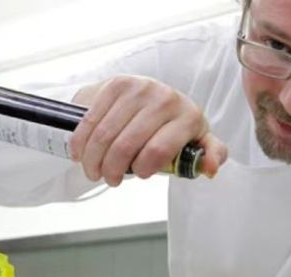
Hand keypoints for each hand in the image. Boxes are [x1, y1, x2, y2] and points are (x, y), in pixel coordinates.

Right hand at [70, 75, 227, 185]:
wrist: (155, 96)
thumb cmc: (176, 126)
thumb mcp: (199, 141)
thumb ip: (210, 155)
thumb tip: (211, 168)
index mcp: (188, 117)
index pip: (159, 151)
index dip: (142, 169)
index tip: (136, 175)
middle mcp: (165, 98)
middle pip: (127, 145)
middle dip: (112, 169)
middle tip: (107, 179)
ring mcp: (139, 88)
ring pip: (106, 134)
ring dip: (93, 159)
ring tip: (93, 170)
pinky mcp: (117, 84)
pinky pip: (92, 118)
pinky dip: (81, 141)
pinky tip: (80, 153)